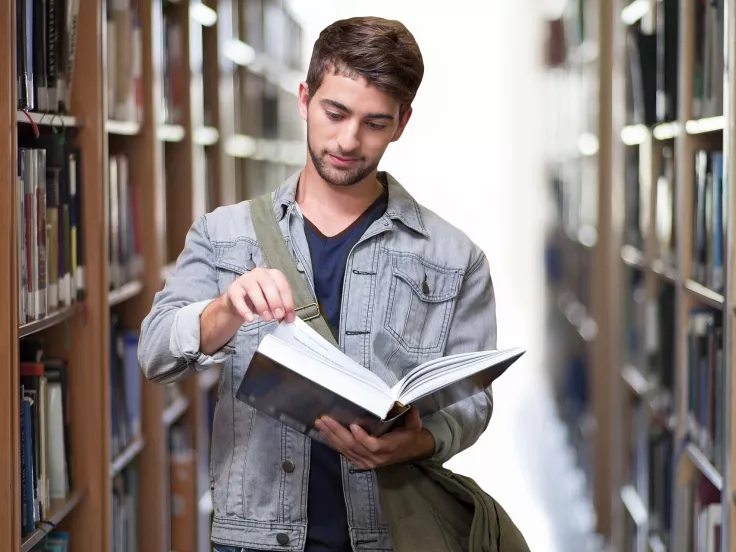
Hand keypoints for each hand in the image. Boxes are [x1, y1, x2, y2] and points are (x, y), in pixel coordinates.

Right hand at [224, 267, 295, 323]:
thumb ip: (281, 308)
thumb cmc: (259, 299)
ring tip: (267, 318)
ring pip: (254, 290)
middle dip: (276, 302)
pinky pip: (238, 299)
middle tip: (278, 315)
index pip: (283, 286)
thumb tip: (289, 318)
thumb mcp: (272, 303)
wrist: (239, 301)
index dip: (288, 302)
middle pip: (269, 285)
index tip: (289, 316)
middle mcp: (260, 273)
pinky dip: (245, 310)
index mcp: (273, 275)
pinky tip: (250, 318)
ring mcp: (245, 279)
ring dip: (262, 306)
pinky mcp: (233, 289)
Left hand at [315, 408, 434, 469]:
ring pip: (346, 450)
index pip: (373, 445)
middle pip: (353, 446)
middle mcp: (376, 457)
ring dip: (331, 436)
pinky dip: (334, 443)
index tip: (353, 425)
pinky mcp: (361, 462)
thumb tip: (409, 406)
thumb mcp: (415, 426)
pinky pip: (345, 453)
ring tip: (320, 424)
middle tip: (325, 419)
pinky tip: (325, 433)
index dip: (362, 437)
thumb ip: (412, 417)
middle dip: (337, 432)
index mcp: (389, 447)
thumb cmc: (410, 436)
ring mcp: (367, 461)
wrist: (411, 451)